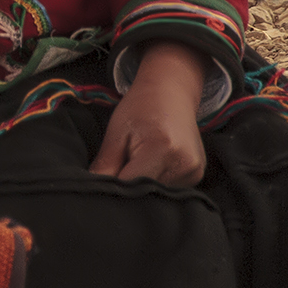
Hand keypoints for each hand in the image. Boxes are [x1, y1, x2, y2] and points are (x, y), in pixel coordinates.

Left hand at [89, 42, 208, 186]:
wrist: (171, 91)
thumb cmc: (141, 107)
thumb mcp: (116, 133)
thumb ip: (105, 166)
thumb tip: (90, 193)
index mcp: (162, 149)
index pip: (130, 186)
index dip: (113, 189)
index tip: (103, 184)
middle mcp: (183, 163)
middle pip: (145, 195)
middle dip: (127, 190)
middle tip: (119, 170)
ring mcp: (194, 171)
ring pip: (157, 196)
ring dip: (142, 188)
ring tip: (137, 164)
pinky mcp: (197, 175)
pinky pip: (169, 190)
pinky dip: (155, 183)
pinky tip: (152, 166)